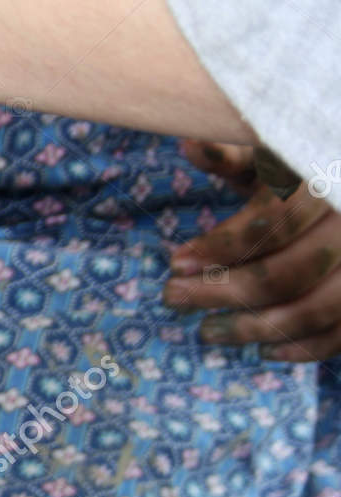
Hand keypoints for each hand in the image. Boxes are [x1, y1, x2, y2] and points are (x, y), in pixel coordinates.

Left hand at [164, 140, 340, 361]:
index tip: (174, 262)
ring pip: (315, 309)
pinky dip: (306, 348)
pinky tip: (265, 352)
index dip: (220, 246)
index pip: (271, 222)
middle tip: (173, 299)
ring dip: (255, 328)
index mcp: (324, 182)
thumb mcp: (271, 156)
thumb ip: (233, 156)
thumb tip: (190, 144)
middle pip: (286, 272)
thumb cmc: (303, 171)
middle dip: (221, 292)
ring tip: (207, 332)